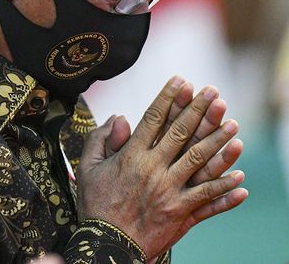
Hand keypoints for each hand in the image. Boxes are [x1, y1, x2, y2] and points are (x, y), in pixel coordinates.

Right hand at [75, 76, 247, 258]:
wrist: (106, 244)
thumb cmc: (95, 204)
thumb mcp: (87, 167)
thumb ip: (100, 139)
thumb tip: (119, 117)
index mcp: (131, 156)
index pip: (153, 119)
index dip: (169, 98)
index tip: (181, 81)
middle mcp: (153, 169)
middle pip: (180, 133)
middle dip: (198, 110)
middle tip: (213, 92)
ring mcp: (170, 191)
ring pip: (199, 161)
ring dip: (218, 142)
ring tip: (233, 124)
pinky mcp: (180, 212)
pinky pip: (207, 197)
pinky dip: (224, 188)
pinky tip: (239, 176)